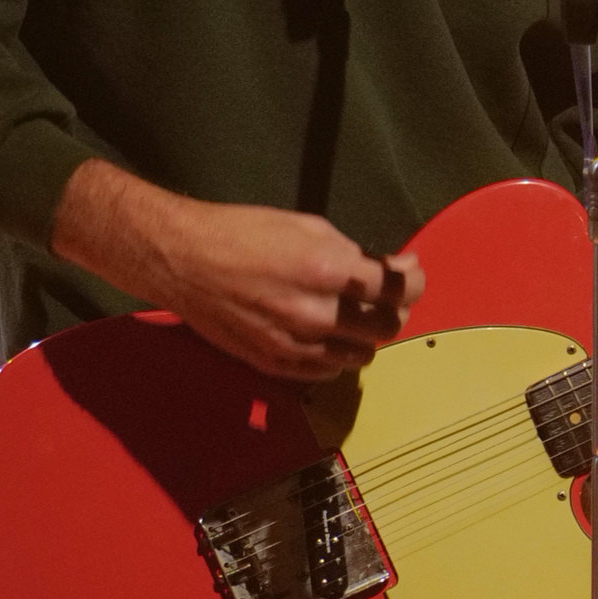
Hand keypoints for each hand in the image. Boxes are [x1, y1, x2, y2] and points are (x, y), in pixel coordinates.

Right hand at [50, 160, 423, 379]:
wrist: (183, 261)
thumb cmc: (244, 233)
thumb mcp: (307, 226)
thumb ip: (356, 252)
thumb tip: (399, 266)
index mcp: (327, 269)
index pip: (398, 289)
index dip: (413, 281)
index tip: (409, 274)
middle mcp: (317, 313)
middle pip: (387, 328)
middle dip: (394, 310)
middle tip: (383, 296)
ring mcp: (296, 344)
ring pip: (361, 356)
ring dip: (366, 337)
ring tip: (352, 316)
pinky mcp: (276, 364)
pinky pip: (328, 372)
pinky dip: (337, 355)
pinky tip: (326, 334)